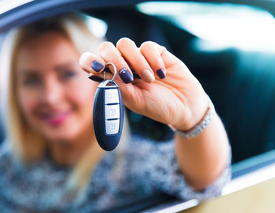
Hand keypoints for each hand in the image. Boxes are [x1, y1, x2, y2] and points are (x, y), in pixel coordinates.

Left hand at [80, 37, 208, 130]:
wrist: (184, 106)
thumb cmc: (157, 107)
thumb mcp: (135, 100)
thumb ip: (117, 85)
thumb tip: (97, 70)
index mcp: (112, 79)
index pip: (92, 63)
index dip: (90, 61)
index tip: (97, 68)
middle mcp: (122, 65)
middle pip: (106, 47)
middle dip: (115, 60)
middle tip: (129, 77)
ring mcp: (138, 57)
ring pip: (125, 44)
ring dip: (136, 62)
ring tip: (149, 80)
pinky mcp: (155, 51)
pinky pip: (147, 46)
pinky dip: (153, 60)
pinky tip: (161, 74)